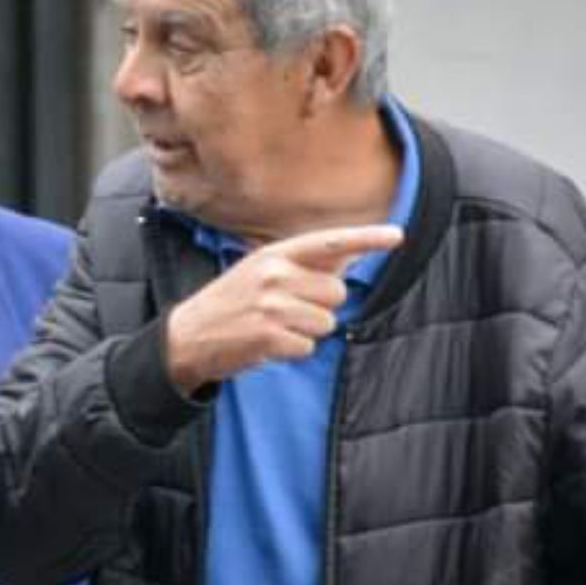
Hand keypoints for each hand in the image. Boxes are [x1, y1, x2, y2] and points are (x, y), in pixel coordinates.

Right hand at [162, 224, 403, 394]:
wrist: (189, 334)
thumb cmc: (233, 300)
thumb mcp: (260, 270)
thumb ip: (304, 264)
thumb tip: (350, 255)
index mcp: (274, 254)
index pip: (328, 242)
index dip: (365, 238)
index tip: (397, 234)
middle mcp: (274, 274)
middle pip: (337, 292)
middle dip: (320, 305)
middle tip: (286, 309)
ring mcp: (271, 305)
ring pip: (326, 323)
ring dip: (306, 331)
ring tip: (275, 326)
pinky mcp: (269, 336)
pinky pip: (308, 346)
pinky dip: (293, 349)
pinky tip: (267, 342)